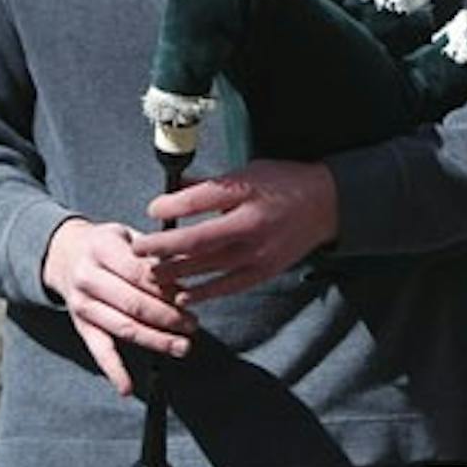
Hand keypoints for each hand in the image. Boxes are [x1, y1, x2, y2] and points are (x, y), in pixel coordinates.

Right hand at [42, 218, 196, 395]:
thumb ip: (154, 252)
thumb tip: (190, 268)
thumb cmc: (108, 244)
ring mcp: (82, 305)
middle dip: (167, 316)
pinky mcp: (80, 326)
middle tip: (193, 324)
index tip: (190, 297)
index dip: (166, 287)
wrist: (65, 254)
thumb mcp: (128, 235)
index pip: (139, 272)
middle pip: (133, 303)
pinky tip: (127, 388)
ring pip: (123, 328)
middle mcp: (88, 277)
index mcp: (102, 248)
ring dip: (155, 340)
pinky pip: (98, 351)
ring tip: (182, 347)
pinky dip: (113, 371)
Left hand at [136, 159, 338, 303]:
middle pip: (198, 239)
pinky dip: (204, 292)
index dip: (171, 206)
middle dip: (164, 246)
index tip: (153, 209)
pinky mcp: (264, 270)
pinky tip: (183, 295)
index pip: (200, 200)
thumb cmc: (285, 183)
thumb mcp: (249, 171)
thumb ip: (212, 183)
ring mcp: (258, 251)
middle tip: (140, 249)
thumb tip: (177, 186)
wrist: (326, 204)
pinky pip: (228, 286)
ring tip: (152, 273)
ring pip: (208, 266)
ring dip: (177, 271)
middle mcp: (251, 223)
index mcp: (247, 191)